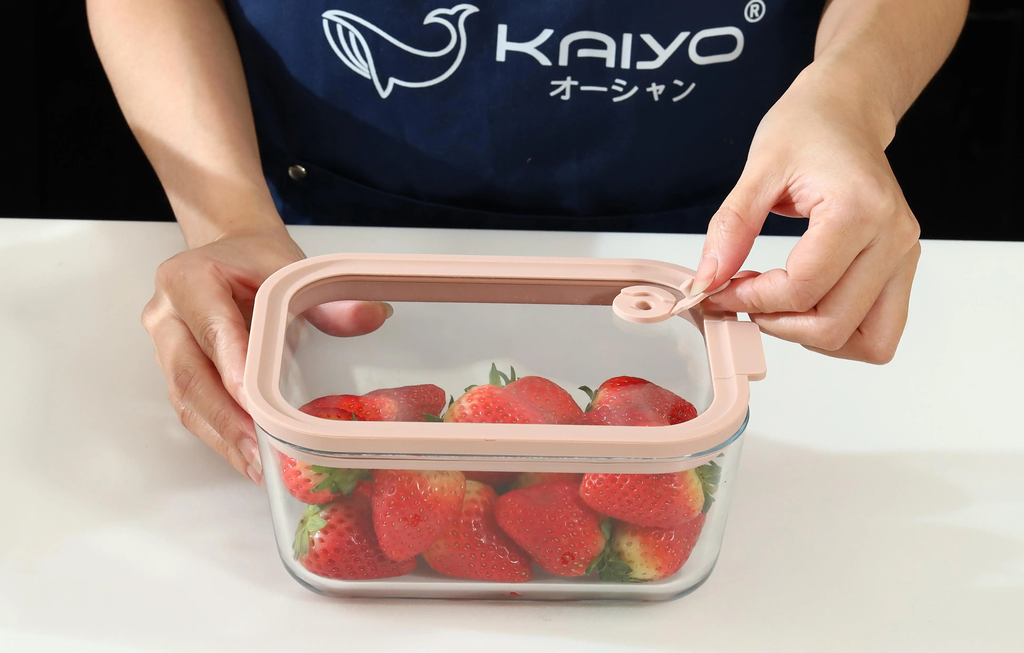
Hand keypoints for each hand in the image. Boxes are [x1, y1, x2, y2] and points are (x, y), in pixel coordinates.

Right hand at [142, 226, 389, 483]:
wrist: (228, 252)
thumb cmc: (256, 261)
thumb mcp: (292, 269)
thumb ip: (328, 299)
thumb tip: (371, 315)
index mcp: (189, 279)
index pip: (212, 328)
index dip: (231, 366)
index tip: (253, 402)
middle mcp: (166, 315)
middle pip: (190, 374)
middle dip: (226, 418)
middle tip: (258, 450)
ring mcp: (165, 345)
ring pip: (186, 398)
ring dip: (222, 435)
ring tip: (256, 464)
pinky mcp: (173, 369)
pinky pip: (191, 406)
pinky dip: (219, 433)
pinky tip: (247, 456)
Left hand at [693, 63, 921, 363]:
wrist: (845, 110)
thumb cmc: (809, 127)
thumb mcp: (758, 170)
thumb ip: (730, 228)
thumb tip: (706, 280)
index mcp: (860, 210)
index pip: (803, 289)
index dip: (750, 300)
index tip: (717, 290)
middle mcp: (891, 239)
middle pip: (833, 324)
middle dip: (776, 322)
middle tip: (741, 299)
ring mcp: (902, 256)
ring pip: (865, 341)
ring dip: (809, 335)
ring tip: (773, 304)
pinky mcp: (900, 268)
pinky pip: (877, 330)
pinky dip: (836, 332)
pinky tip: (801, 304)